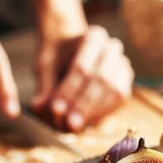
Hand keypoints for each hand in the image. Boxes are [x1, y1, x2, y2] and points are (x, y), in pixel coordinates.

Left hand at [22, 0, 132, 131]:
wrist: (73, 51)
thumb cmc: (59, 56)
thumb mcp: (46, 64)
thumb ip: (44, 84)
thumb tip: (37, 106)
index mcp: (94, 36)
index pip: (82, 67)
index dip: (69, 90)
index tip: (56, 109)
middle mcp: (113, 49)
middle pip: (101, 80)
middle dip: (84, 104)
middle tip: (68, 124)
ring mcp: (123, 65)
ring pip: (114, 91)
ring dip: (95, 111)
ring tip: (76, 126)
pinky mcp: (126, 82)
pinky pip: (120, 100)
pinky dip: (104, 112)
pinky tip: (88, 122)